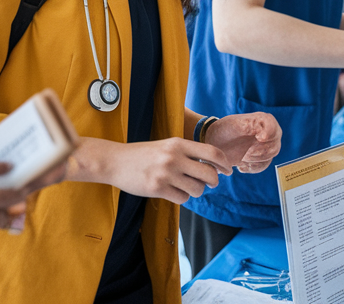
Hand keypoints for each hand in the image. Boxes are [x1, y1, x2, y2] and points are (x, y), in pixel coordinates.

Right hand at [103, 138, 232, 204]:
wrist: (115, 161)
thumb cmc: (143, 154)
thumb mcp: (166, 145)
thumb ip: (186, 153)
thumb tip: (211, 166)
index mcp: (178, 143)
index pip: (212, 153)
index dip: (224, 163)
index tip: (228, 170)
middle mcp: (174, 157)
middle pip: (209, 174)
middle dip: (213, 182)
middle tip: (209, 183)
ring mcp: (166, 173)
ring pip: (197, 190)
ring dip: (195, 191)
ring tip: (185, 186)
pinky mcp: (157, 188)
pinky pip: (182, 199)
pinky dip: (182, 198)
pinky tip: (173, 192)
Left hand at [204, 113, 282, 173]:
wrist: (216, 142)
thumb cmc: (224, 130)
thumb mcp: (232, 125)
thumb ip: (247, 125)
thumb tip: (259, 129)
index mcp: (261, 120)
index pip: (272, 126)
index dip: (269, 132)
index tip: (260, 138)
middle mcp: (267, 133)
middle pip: (274, 145)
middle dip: (260, 152)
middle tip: (246, 154)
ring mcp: (265, 146)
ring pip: (270, 156)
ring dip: (256, 160)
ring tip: (242, 159)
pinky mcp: (260, 157)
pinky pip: (263, 165)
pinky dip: (252, 167)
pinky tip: (241, 165)